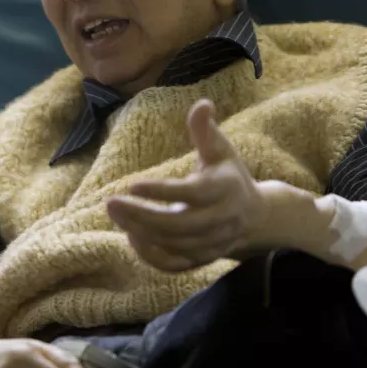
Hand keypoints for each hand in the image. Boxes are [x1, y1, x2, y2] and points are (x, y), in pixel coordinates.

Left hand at [106, 99, 266, 271]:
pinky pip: (174, 264)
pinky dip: (151, 255)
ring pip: (173, 244)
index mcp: (224, 190)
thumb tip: (202, 103)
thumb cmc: (230, 177)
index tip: (132, 185)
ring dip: (141, 232)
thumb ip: (206, 130)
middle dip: (141, 216)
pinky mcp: (202, 260)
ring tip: (115, 213)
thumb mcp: (222, 150)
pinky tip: (131, 236)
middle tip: (110, 203)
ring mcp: (211, 244)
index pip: (191, 194)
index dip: (161, 191)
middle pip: (178, 225)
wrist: (256, 217)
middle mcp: (219, 220)